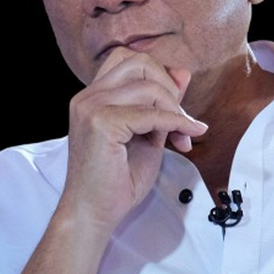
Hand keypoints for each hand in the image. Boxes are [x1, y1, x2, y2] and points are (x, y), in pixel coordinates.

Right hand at [58, 46, 207, 233]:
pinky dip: (175, 123)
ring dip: (174, 109)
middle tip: (181, 119)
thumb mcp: (148, 132)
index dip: (161, 76)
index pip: (130, 59)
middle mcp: (88, 96)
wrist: (93, 214)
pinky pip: (151, 113)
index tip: (177, 107)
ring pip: (149, 85)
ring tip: (181, 135)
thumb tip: (183, 72)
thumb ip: (162, 103)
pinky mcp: (100, 123)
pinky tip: (185, 137)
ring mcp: (91, 107)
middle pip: (140, 61)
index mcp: (94, 95)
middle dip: (169, 87)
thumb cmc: (117, 179)